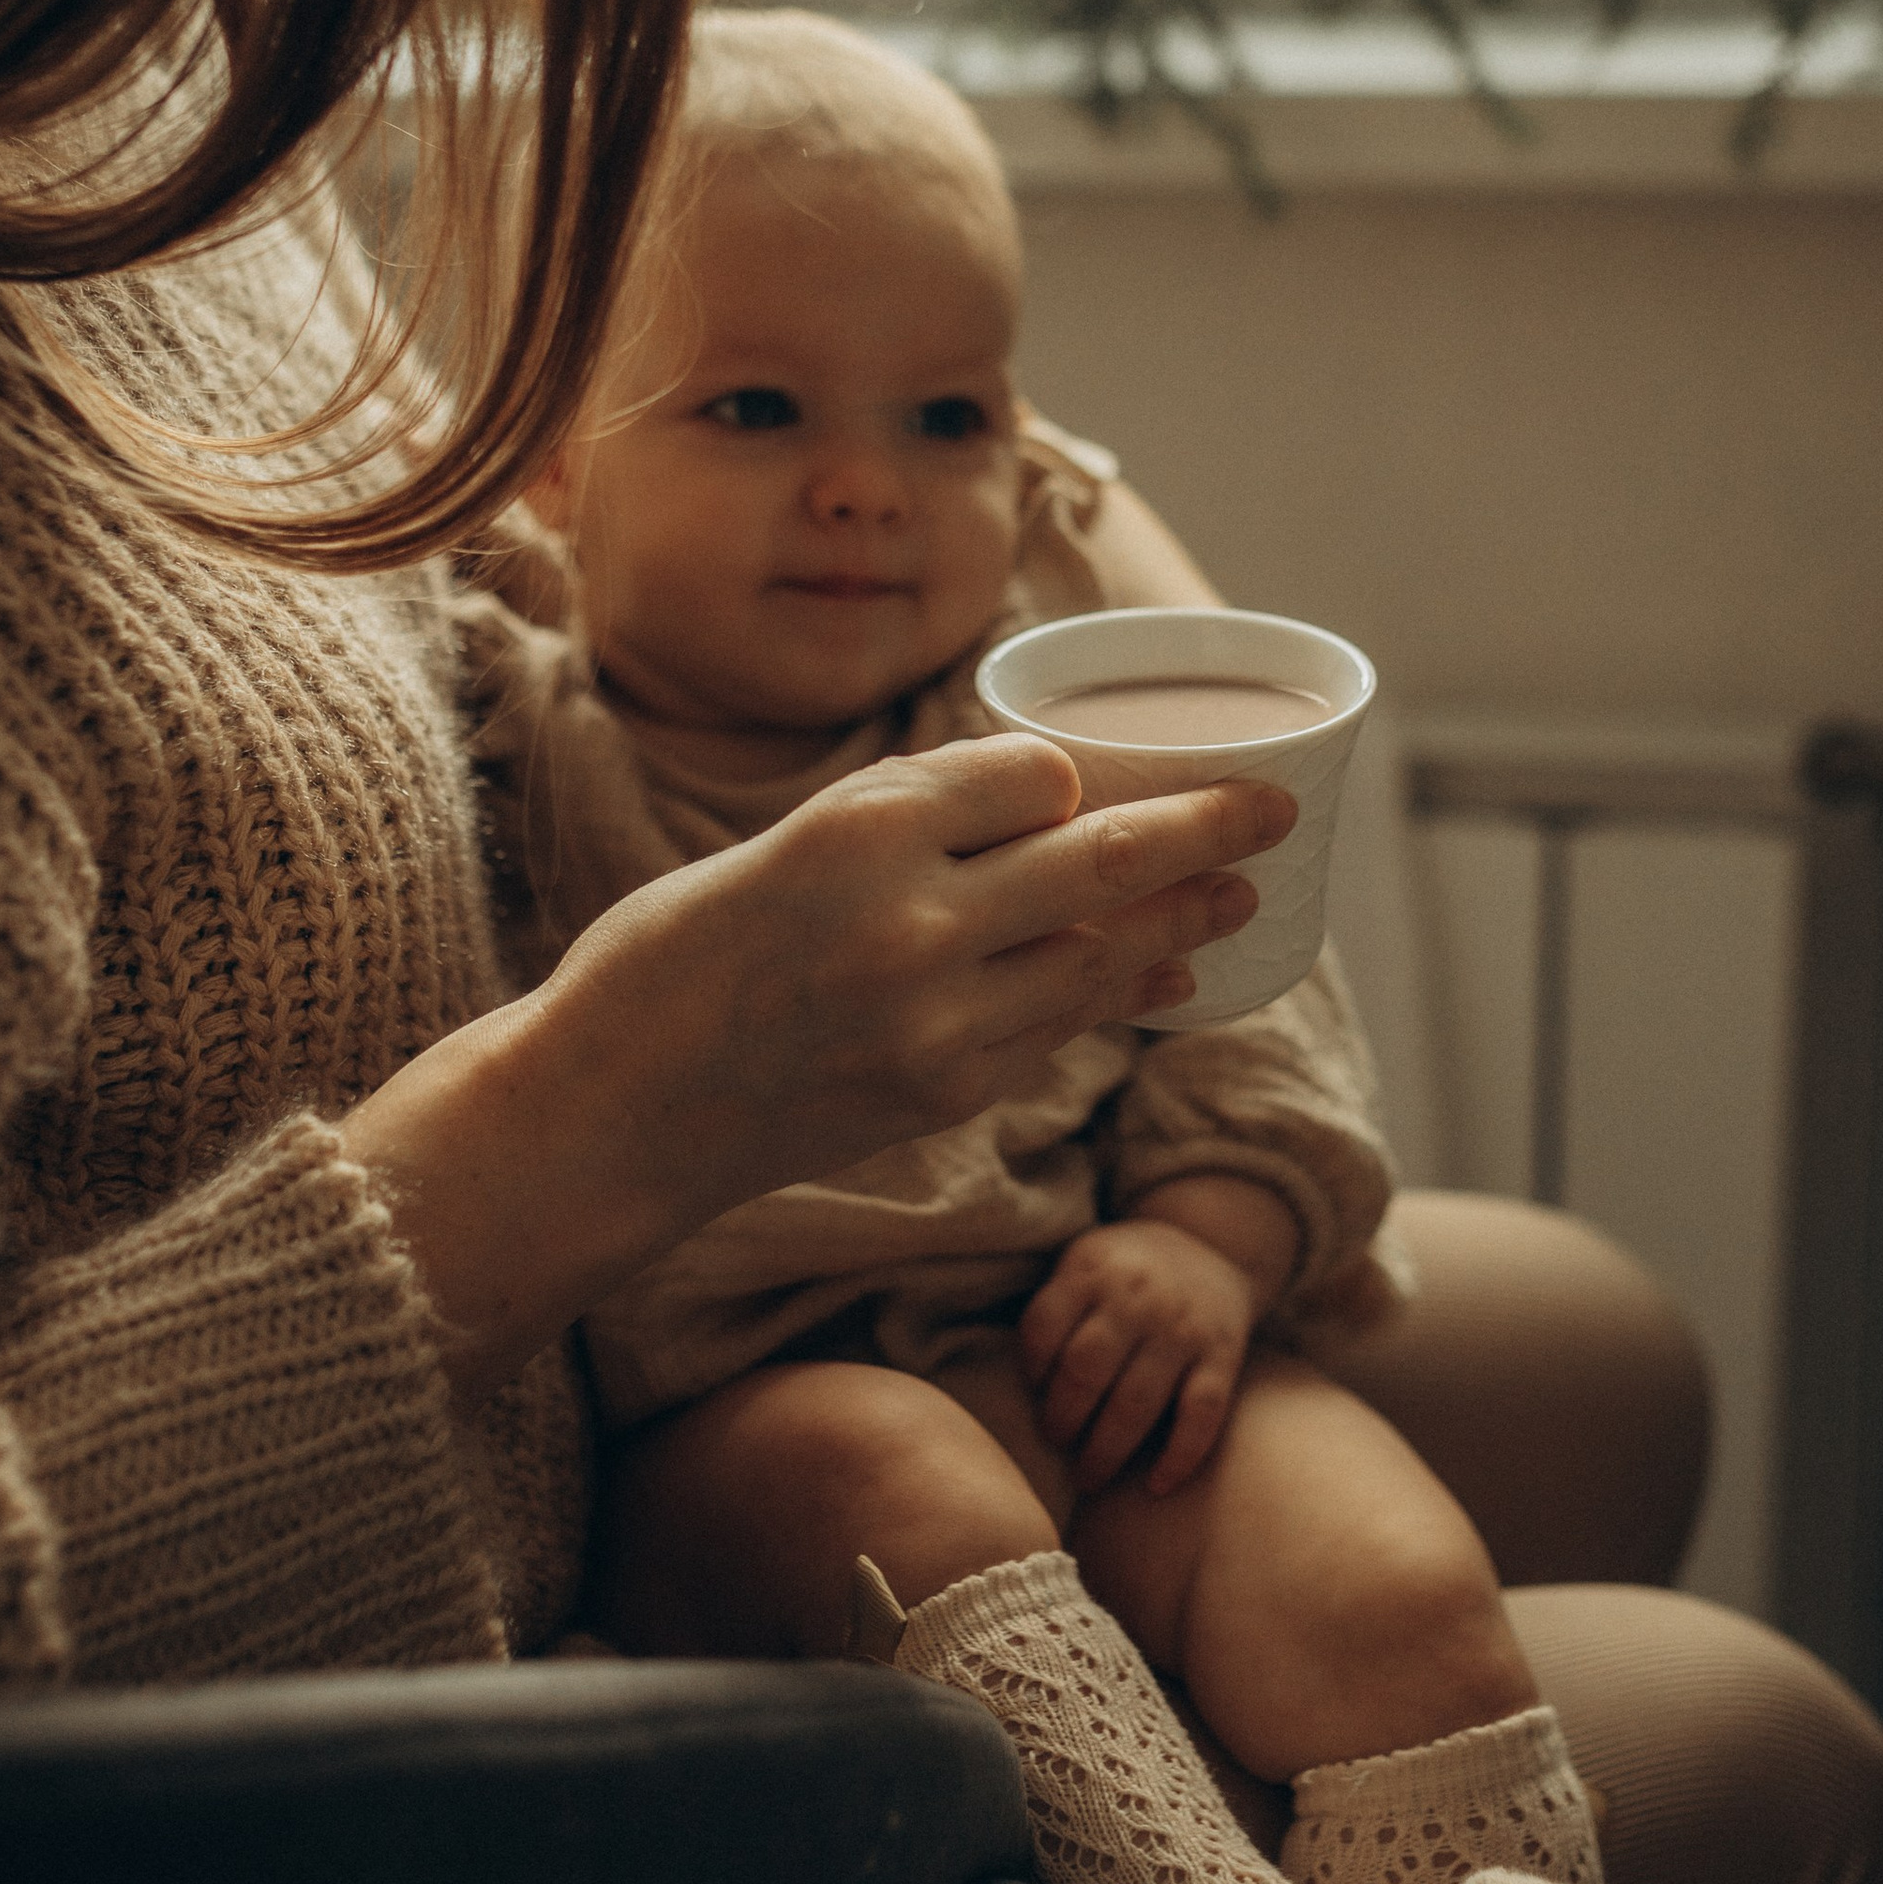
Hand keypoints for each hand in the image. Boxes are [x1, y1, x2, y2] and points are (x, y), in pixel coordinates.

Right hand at [342, 738, 1294, 1405]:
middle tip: (1271, 810)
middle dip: (1204, 830)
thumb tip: (1024, 799)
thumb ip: (896, 827)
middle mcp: (912, 916)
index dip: (1072, 774)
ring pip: (1098, 953)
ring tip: (1239, 895)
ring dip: (1181, 920)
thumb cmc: (674, 958)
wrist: (611, 1110)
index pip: (1031, 774)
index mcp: (862, 827)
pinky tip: (1160, 981)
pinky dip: (1115, 996)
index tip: (1101, 773)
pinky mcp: (942, 1092)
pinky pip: (1056, 1027)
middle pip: (1100, 857)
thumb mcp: (775, 848)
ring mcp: (935, 1015)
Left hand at [1020, 1219, 1259, 1496]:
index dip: (1031, 1370)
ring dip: (1107, 1450)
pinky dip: (1180, 1456)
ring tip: (1088, 1478)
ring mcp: (1182, 1327)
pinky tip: (1157, 1487)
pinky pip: (1202, 1414)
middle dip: (1063, 1419)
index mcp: (1092, 1270)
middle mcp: (1137, 1296)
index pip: (1043, 1326)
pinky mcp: (1223, 1355)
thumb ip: (1055, 1308)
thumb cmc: (1127, 1273)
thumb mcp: (1085, 1264)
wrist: (1213, 1246)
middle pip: (1086, 1369)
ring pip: (1138, 1401)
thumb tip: (1020, 1388)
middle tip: (1056, 1445)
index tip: (1032, 1397)